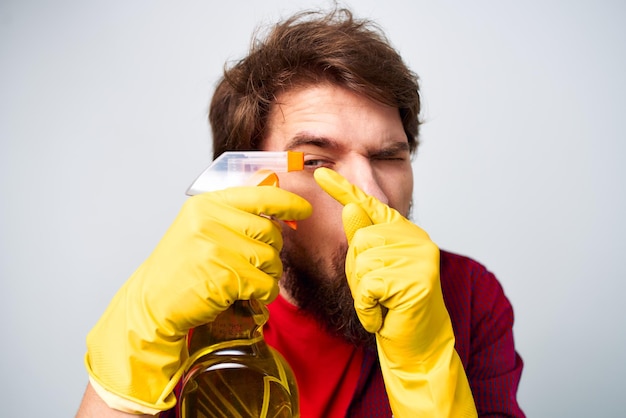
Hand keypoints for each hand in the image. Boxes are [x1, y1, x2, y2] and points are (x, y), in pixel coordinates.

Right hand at [84, 186, 311, 412]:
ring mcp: (215, 248)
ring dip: (270, 274)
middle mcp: (210, 221)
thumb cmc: (181, 267)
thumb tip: (275, 201)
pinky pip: (263, 283)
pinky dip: (265, 293)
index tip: (304, 209)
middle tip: (262, 264)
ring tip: (254, 281)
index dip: (288, 202)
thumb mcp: (200, 228)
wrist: (152, 302)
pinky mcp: (222, 276)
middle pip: (269, 231)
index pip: (260, 195)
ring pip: (269, 258)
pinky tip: (253, 295)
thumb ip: (233, 213)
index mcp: (207, 204)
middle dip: (274, 250)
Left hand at [314, 168, 475, 416]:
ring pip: (364, 262)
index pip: (368, 204)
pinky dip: (369, 306)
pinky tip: (383, 313)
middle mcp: (415, 237)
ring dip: (364, 290)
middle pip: (360, 238)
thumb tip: (349, 208)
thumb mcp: (368, 267)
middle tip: (377, 290)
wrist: (417, 343)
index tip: (320, 173)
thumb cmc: (390, 303)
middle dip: (358, 270)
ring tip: (382, 301)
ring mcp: (420, 257)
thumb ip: (361, 238)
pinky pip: (370, 286)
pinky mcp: (418, 280)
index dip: (342, 188)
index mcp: (401, 230)